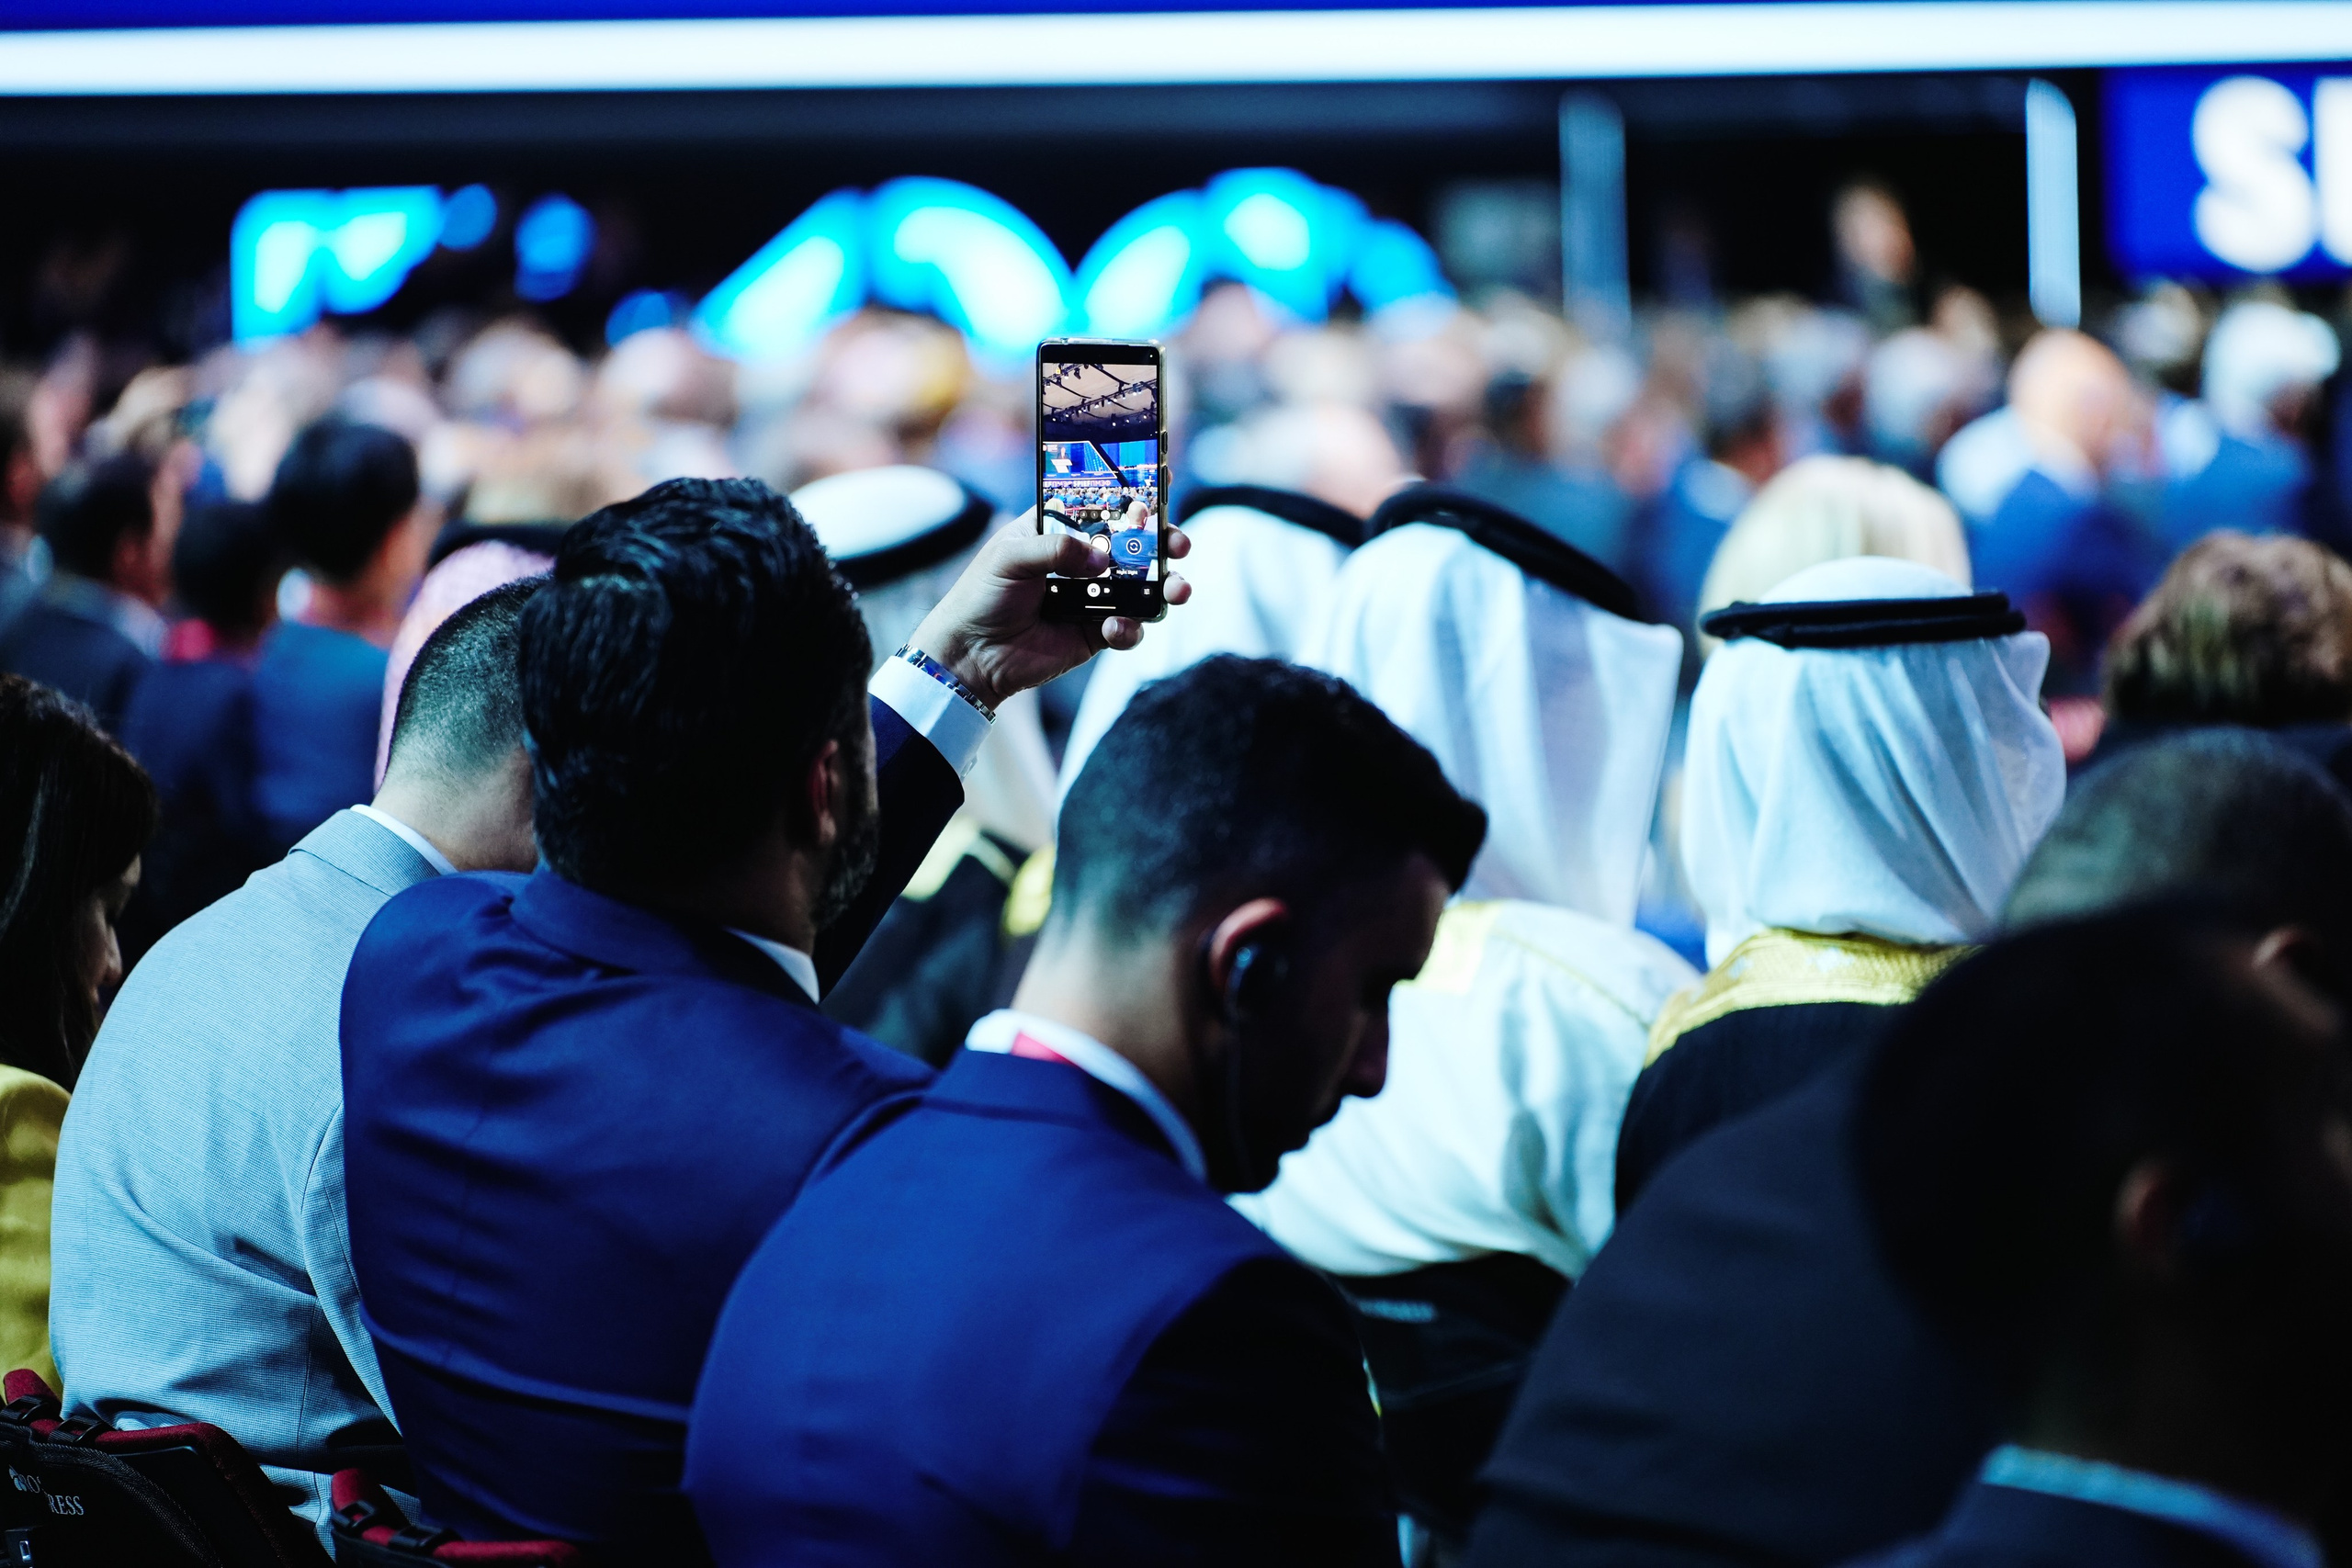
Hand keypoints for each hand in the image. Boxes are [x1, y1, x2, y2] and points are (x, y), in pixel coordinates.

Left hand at [909, 511, 1192, 710]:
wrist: (972, 655)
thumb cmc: (982, 595)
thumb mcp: (1010, 557)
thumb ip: (1056, 550)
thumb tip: (1101, 559)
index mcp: (1060, 528)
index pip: (1104, 503)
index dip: (1134, 491)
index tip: (1163, 477)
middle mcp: (1083, 559)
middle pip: (1136, 544)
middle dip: (1164, 542)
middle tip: (1179, 544)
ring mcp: (1094, 596)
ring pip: (1143, 587)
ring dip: (1166, 586)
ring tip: (1176, 590)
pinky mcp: (1096, 632)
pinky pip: (1128, 628)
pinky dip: (1130, 629)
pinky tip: (1114, 629)